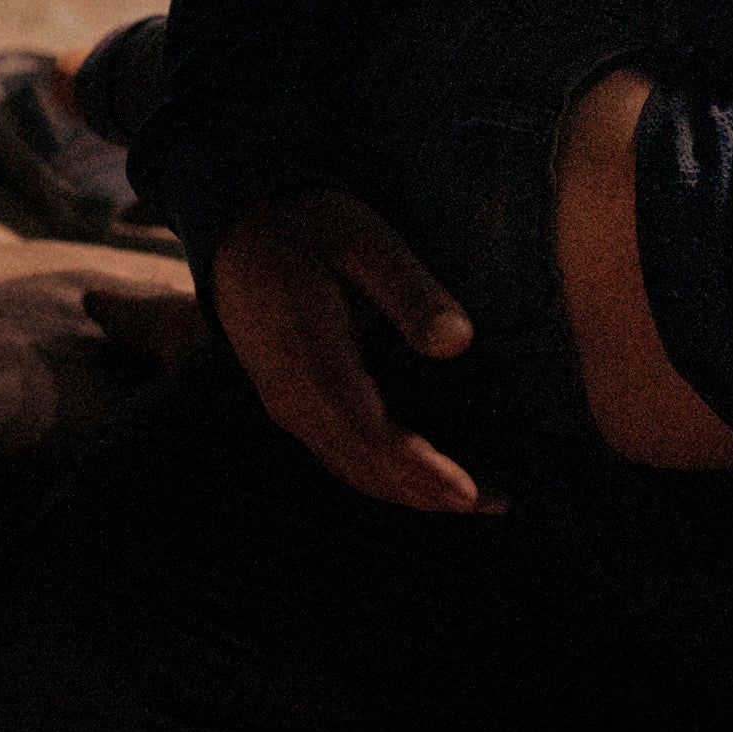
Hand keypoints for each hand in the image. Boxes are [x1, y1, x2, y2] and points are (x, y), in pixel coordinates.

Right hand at [207, 192, 482, 514]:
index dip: (420, 470)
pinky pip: (339, 455)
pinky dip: (384, 475)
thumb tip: (458, 342)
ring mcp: (289, 406)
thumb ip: (410, 292)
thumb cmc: (306, 228)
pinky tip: (421, 477)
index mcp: (313, 360)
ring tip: (474, 500)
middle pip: (365, 467)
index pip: (370, 435)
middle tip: (497, 503)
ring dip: (411, 492)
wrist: (235, 230)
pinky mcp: (292, 404)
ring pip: (352, 469)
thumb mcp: (364, 242)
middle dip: (430, 493)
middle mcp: (294, 399)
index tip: (470, 491)